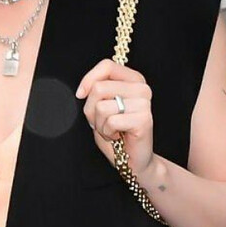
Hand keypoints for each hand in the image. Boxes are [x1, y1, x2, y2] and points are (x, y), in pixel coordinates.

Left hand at [75, 58, 153, 179]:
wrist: (132, 161)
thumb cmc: (116, 133)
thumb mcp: (101, 107)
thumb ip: (97, 92)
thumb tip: (83, 90)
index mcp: (133, 80)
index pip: (107, 65)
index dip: (88, 79)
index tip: (81, 95)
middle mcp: (142, 88)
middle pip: (100, 88)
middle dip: (91, 110)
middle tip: (101, 122)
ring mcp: (144, 103)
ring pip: (102, 106)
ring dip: (99, 124)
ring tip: (111, 130)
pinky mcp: (144, 119)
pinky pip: (111, 121)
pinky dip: (107, 133)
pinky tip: (117, 137)